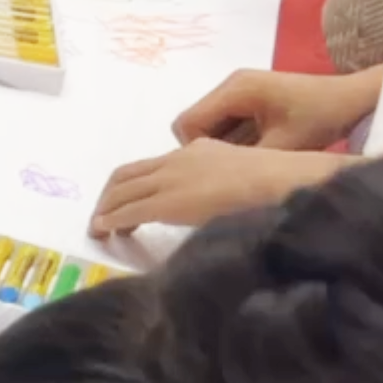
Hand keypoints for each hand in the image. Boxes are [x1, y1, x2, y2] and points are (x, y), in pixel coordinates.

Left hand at [90, 140, 353, 236]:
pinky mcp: (168, 202)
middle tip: (101, 216)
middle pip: (126, 175)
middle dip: (108, 196)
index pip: (150, 166)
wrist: (284, 181)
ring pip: (121, 192)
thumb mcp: (238, 173)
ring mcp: (171, 179)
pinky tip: (103, 231)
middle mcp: (177, 160)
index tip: (122, 201)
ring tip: (98, 228)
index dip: (129, 184)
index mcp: (195, 151)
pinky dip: (110, 221)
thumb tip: (208, 203)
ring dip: (105, 210)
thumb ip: (216, 183)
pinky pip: (128, 211)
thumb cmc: (275, 182)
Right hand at [170, 67, 382, 150]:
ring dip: (221, 144)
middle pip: (192, 122)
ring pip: (206, 124)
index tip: (223, 165)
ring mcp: (238, 88)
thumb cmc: (318, 120)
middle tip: (235, 164)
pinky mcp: (247, 96)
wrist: (350, 100)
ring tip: (247, 156)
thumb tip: (209, 182)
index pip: (186, 123)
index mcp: (235, 89)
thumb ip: (239, 162)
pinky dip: (231, 138)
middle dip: (206, 147)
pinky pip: (222, 120)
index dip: (195, 149)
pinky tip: (254, 146)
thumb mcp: (279, 147)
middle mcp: (230, 83)